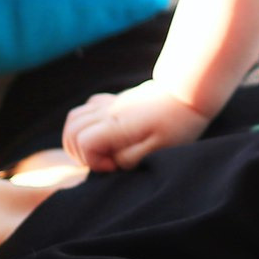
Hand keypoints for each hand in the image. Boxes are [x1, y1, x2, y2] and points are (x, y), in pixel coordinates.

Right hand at [61, 80, 211, 171]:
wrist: (187, 92)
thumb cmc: (178, 123)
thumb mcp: (159, 149)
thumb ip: (129, 159)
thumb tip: (111, 163)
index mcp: (117, 125)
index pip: (84, 142)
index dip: (93, 161)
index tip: (113, 166)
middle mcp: (107, 112)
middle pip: (71, 131)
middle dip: (79, 153)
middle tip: (104, 162)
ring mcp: (108, 104)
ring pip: (73, 118)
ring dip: (78, 138)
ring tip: (99, 151)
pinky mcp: (113, 100)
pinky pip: (85, 109)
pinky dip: (84, 124)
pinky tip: (102, 133)